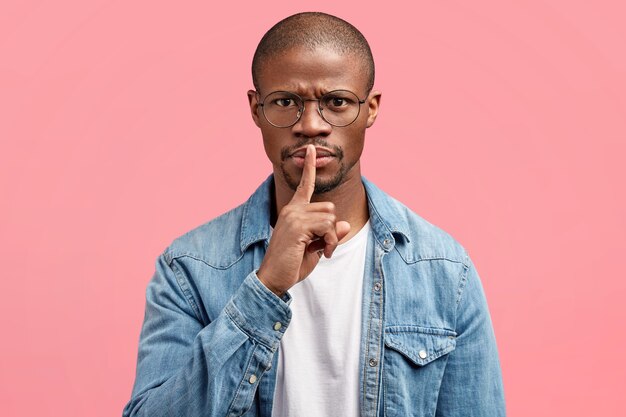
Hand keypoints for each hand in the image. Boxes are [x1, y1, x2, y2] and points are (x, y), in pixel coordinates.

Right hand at [257, 145, 350, 295]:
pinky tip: (321, 253)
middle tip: (325, 247)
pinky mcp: (298, 225)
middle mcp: (292, 210)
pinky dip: (330, 241)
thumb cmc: (291, 264)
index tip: (311, 149)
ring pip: (331, 217)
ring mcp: (293, 216)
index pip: (304, 185)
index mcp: (293, 211)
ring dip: (332, 237)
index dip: (309, 167)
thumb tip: (346, 224)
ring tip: (322, 251)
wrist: (273, 279)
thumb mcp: (315, 247)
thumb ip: (328, 234)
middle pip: (330, 207)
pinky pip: (328, 226)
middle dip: (333, 229)